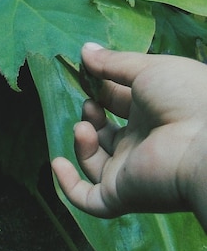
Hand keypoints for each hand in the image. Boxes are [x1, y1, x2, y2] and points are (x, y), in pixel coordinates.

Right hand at [51, 43, 206, 230]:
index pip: (117, 103)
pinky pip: (91, 200)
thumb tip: (85, 51)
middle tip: (91, 104)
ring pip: (95, 163)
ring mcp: (131, 170)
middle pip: (105, 134)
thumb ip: (113, 63)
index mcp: (152, 111)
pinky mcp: (122, 193)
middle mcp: (141, 142)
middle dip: (91, 115)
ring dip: (82, 142)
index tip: (86, 75)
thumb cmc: (184, 97)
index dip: (99, 90)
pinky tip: (59, 163)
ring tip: (85, 126)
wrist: (205, 141)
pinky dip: (69, 186)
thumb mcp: (147, 69)